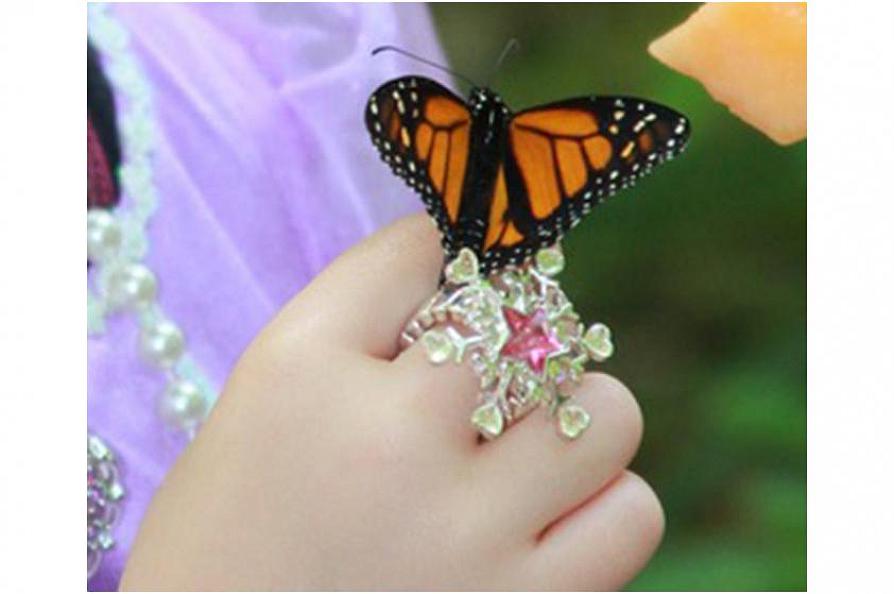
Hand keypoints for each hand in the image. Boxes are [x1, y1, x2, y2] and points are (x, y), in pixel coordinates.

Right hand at [121, 214, 662, 590]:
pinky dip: (602, 506)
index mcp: (314, 379)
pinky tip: (540, 523)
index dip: (449, 275)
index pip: (428, 257)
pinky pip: (632, 517)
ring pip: (610, 417)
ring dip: (576, 421)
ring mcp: (475, 542)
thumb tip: (457, 254)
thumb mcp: (268, 387)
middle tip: (483, 389)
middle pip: (538, 326)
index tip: (441, 313)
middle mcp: (401, 451)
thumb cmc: (237, 522)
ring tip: (523, 458)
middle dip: (520, 342)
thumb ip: (359, 301)